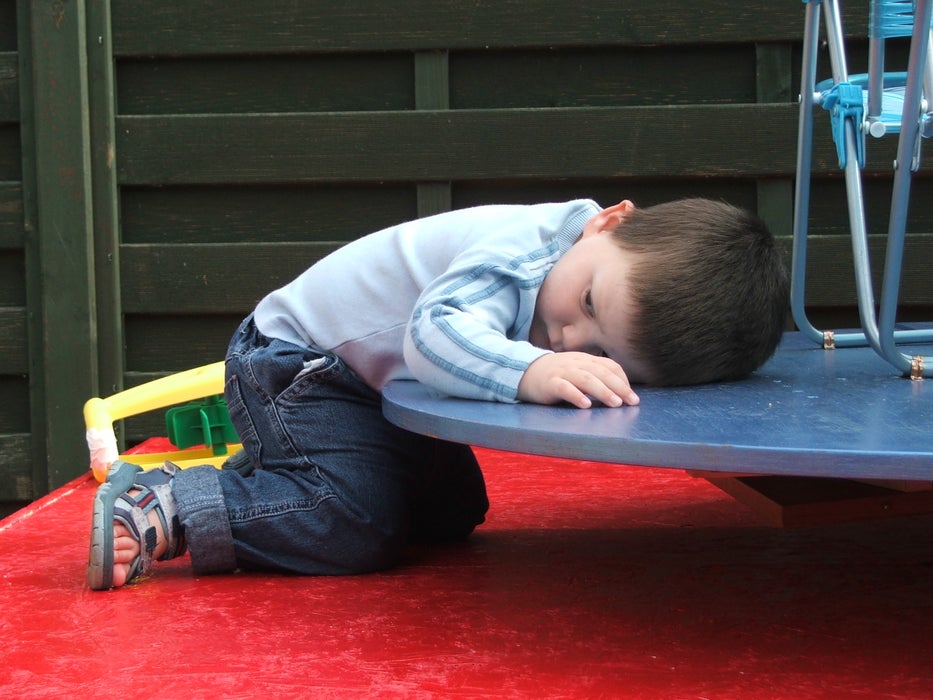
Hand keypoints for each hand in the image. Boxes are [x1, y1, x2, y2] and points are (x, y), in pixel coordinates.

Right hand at [517, 352, 639, 408]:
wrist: (525, 371)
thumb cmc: (557, 375)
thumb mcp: (578, 370)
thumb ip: (595, 376)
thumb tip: (620, 391)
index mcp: (586, 359)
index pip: (610, 366)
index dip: (623, 380)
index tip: (632, 396)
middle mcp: (576, 363)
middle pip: (601, 372)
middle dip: (619, 387)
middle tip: (632, 402)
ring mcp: (562, 372)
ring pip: (586, 379)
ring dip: (603, 391)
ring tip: (615, 404)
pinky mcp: (550, 383)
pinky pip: (564, 388)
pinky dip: (576, 396)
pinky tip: (585, 405)